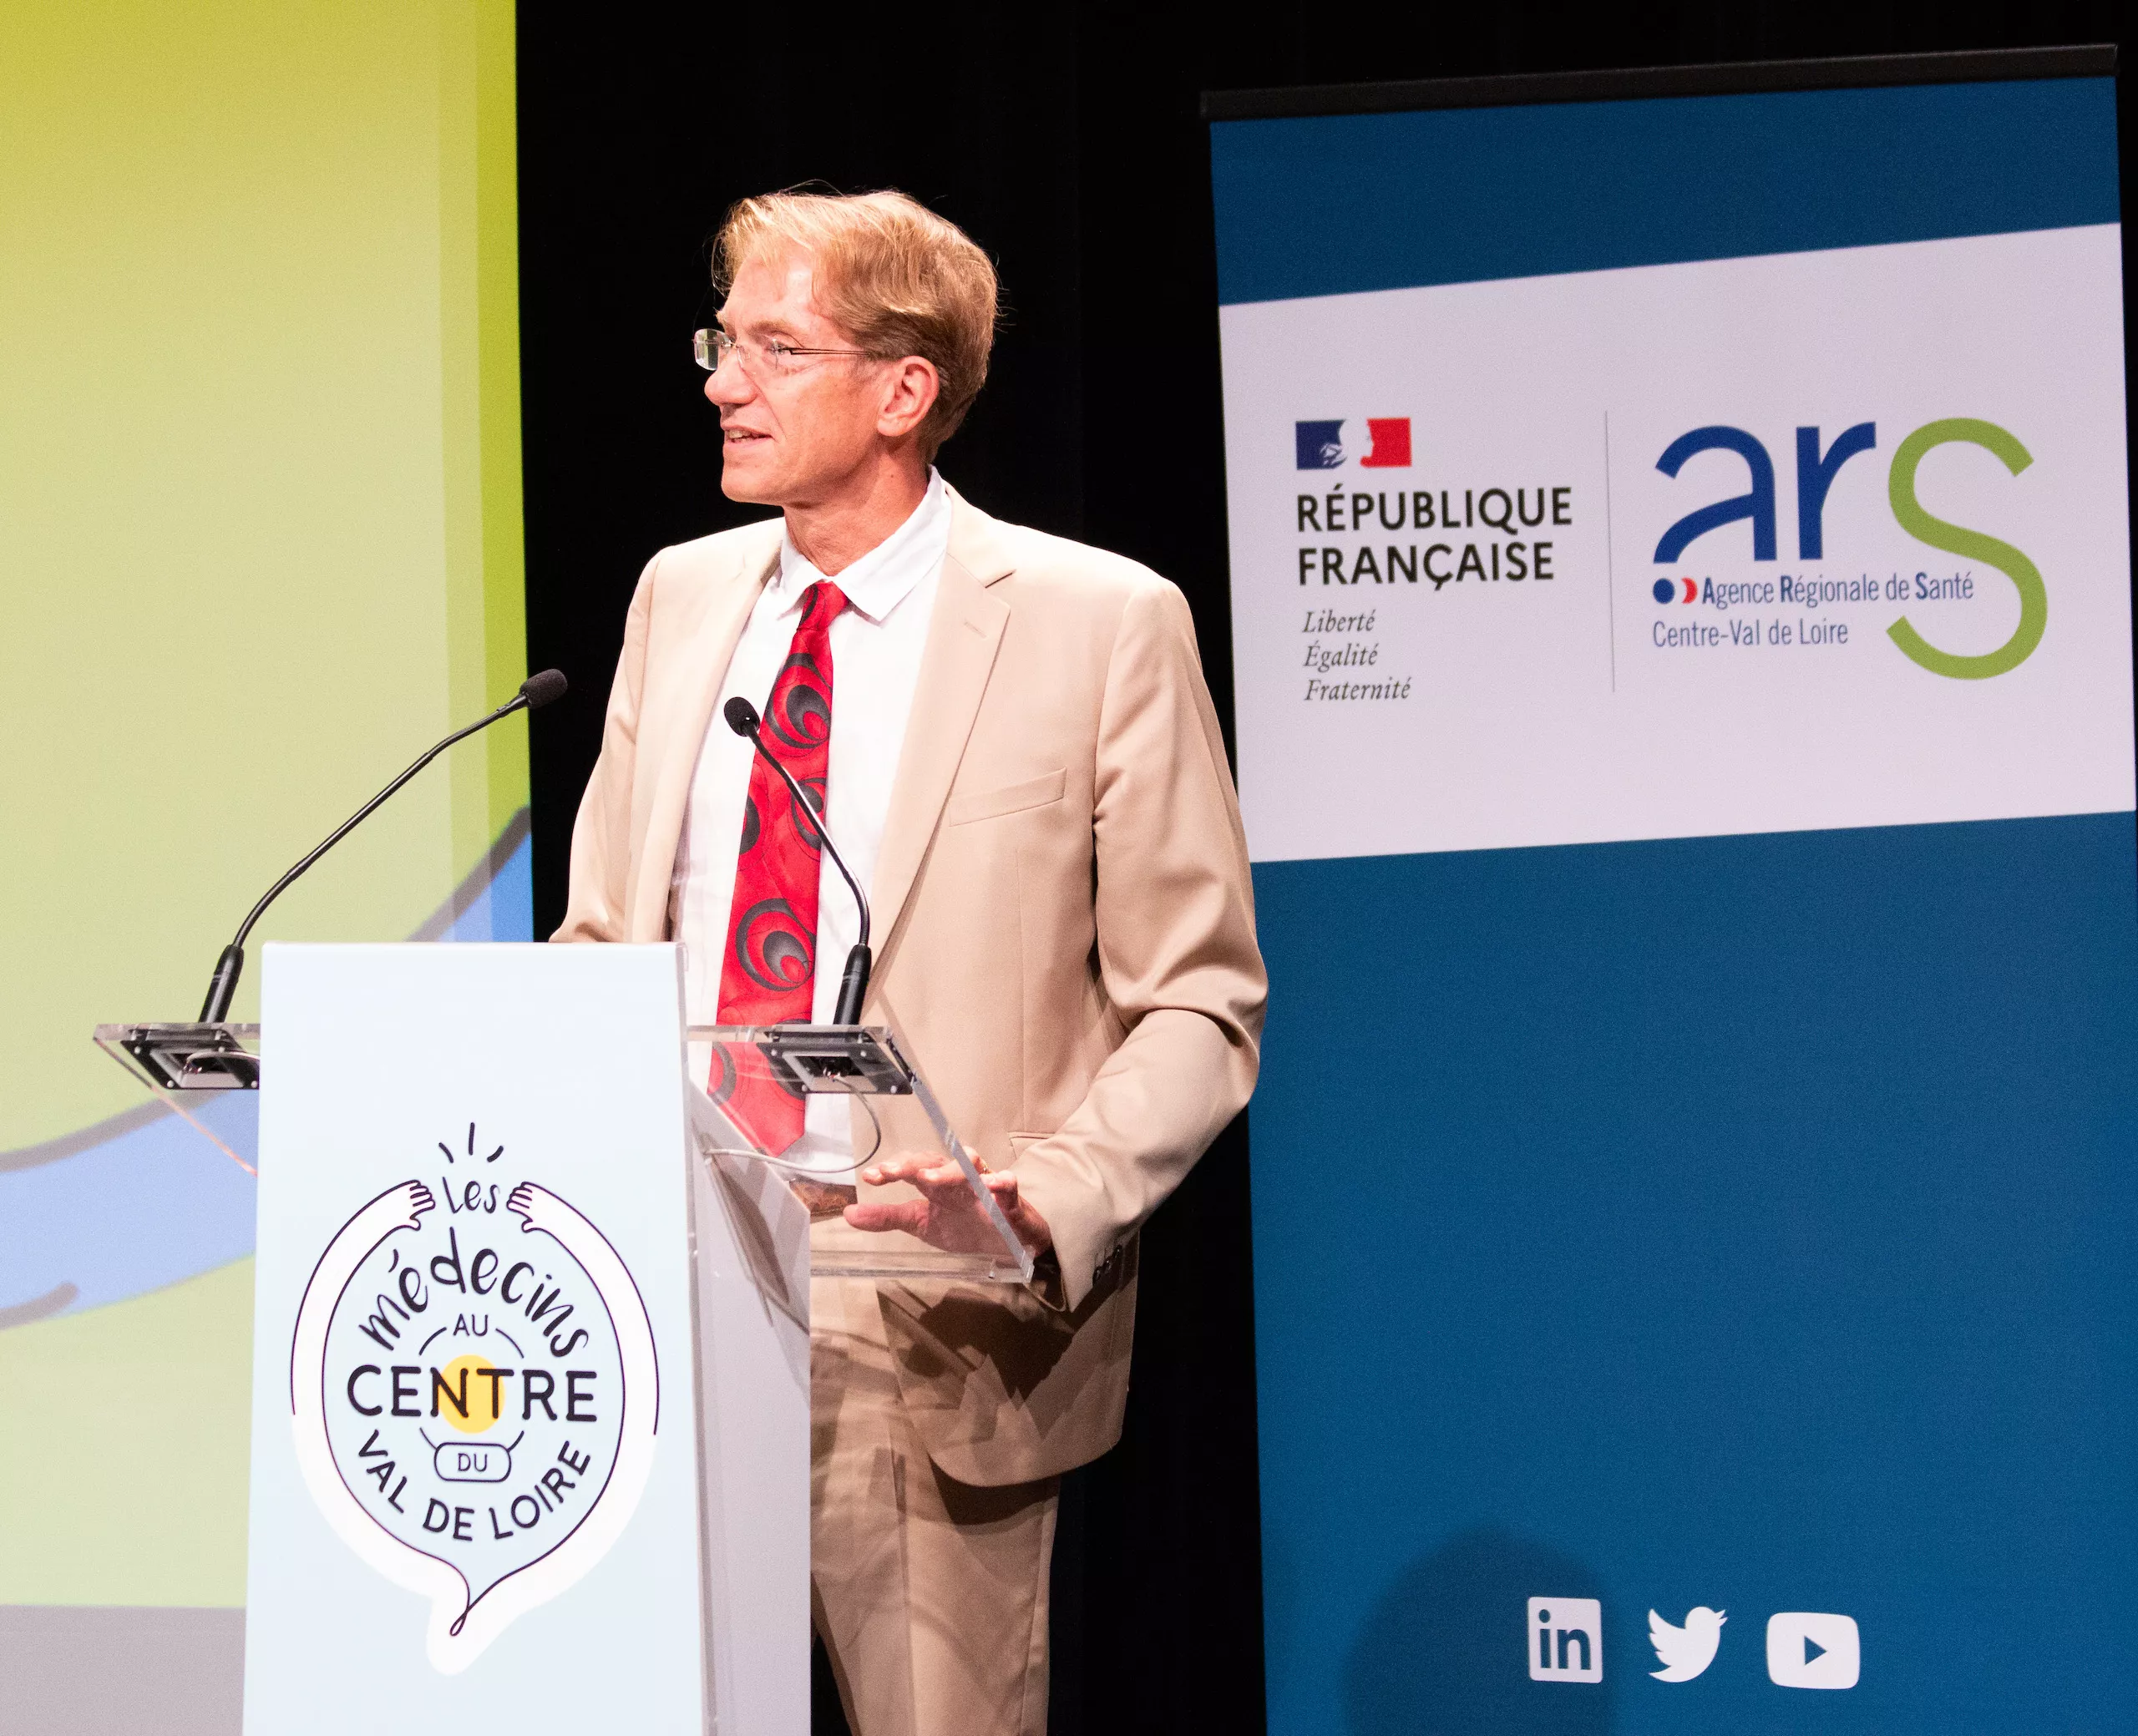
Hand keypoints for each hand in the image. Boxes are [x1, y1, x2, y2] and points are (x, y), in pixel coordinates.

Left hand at [845, 1152, 1052, 1260]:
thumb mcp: (922, 1225)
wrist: (1009, 1248)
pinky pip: (1009, 1184)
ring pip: (970, 1165)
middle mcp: (959, 1178)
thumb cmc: (966, 1228)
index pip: (912, 1167)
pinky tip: (991, 1186)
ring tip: (929, 1179)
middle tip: (891, 1174)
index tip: (869, 1177)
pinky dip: (1001, 1182)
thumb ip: (888, 1218)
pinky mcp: (1012, 1199)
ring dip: (950, 1170)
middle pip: (937, 1160)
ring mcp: (985, 1186)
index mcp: (937, 1183)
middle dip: (913, 1164)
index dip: (892, 1169)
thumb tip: (848, 1214)